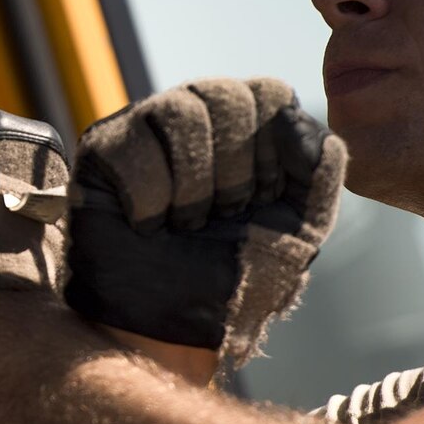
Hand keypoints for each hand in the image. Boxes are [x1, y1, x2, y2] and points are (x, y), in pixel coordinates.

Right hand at [63, 78, 345, 372]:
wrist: (172, 332)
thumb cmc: (235, 283)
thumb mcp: (303, 229)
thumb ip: (321, 167)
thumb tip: (288, 115)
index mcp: (247, 131)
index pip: (267, 91)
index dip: (272, 149)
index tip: (261, 201)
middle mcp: (196, 120)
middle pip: (223, 94)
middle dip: (232, 171)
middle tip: (220, 216)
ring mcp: (146, 130)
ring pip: (178, 110)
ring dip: (192, 186)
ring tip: (183, 224)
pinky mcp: (102, 150)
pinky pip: (132, 142)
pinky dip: (149, 197)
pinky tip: (147, 225)